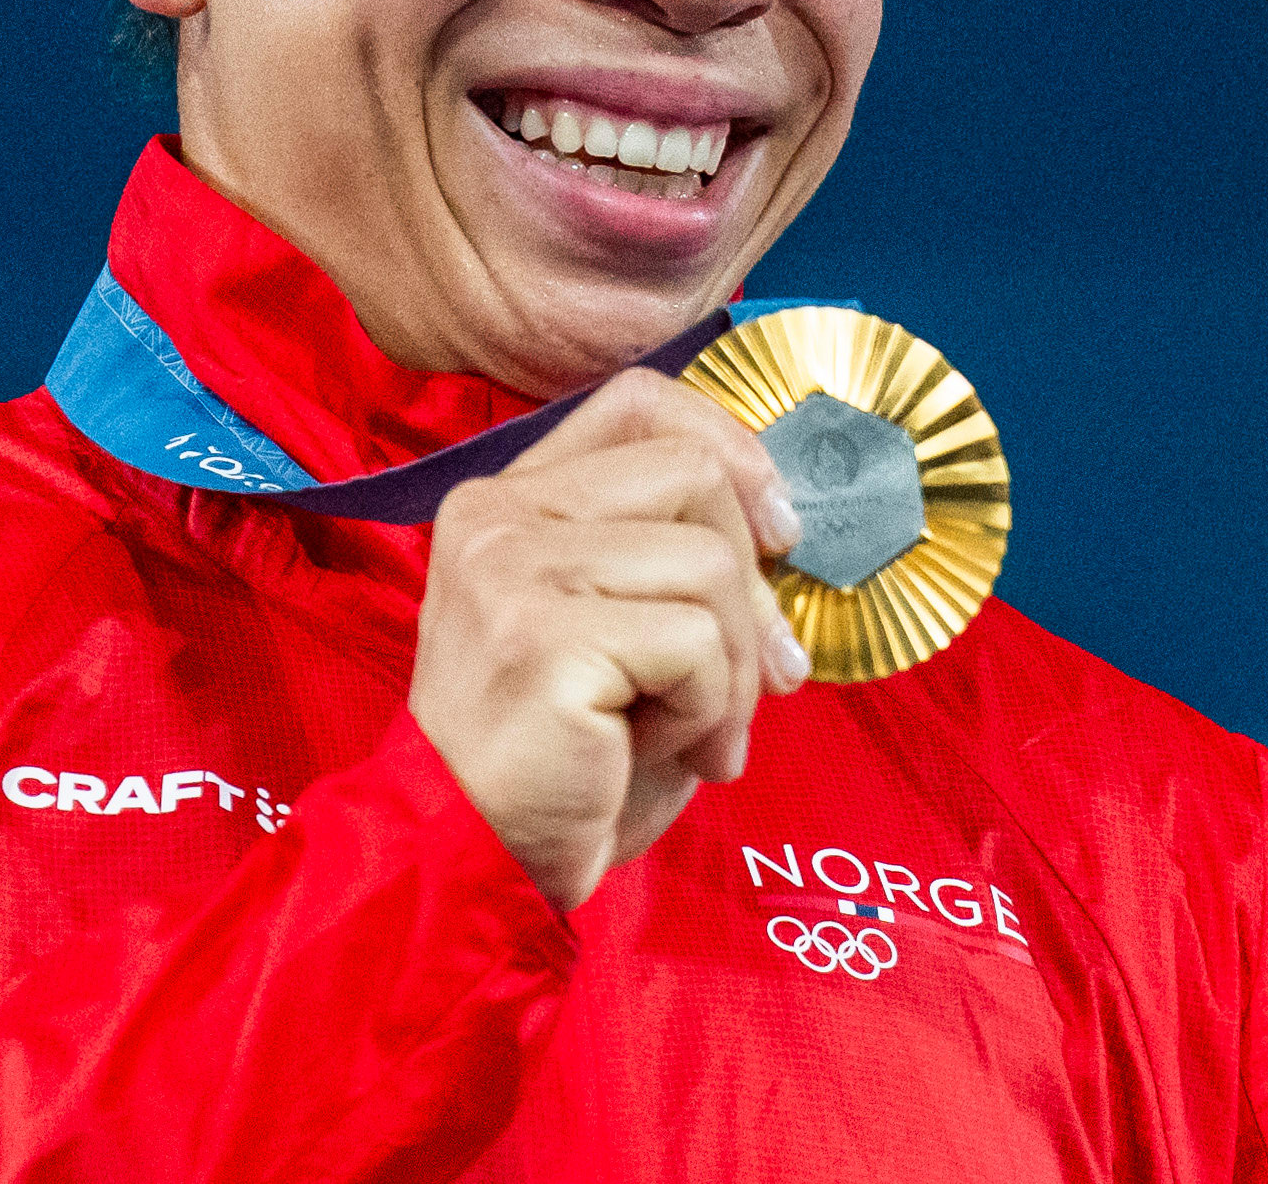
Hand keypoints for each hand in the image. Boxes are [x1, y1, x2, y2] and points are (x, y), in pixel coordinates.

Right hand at [409, 368, 811, 912]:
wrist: (479, 864)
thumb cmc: (564, 758)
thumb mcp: (618, 626)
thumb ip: (674, 555)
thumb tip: (788, 527)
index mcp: (508, 500)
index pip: (638, 402)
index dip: (731, 448)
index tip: (777, 531)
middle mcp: (497, 518)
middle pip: (692, 474)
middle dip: (751, 587)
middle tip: (753, 680)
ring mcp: (511, 573)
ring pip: (708, 562)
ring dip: (733, 668)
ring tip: (695, 732)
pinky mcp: (541, 641)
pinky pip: (694, 644)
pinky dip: (710, 710)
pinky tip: (660, 752)